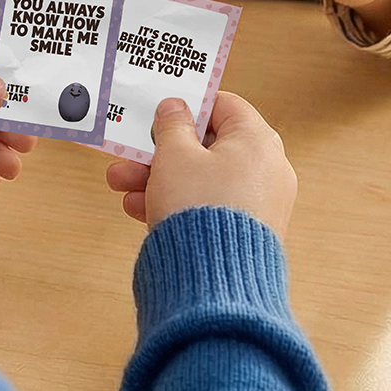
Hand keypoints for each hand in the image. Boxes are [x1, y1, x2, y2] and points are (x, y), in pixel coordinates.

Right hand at [106, 94, 296, 237]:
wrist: (214, 284)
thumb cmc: (199, 208)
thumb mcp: (174, 156)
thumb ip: (172, 125)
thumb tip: (175, 107)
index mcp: (257, 140)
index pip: (224, 106)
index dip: (189, 106)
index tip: (162, 113)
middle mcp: (267, 169)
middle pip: (208, 146)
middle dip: (162, 151)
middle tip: (130, 154)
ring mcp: (260, 203)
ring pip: (203, 179)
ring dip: (161, 179)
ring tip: (123, 187)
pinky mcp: (248, 232)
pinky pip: (209, 205)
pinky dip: (179, 202)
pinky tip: (140, 209)